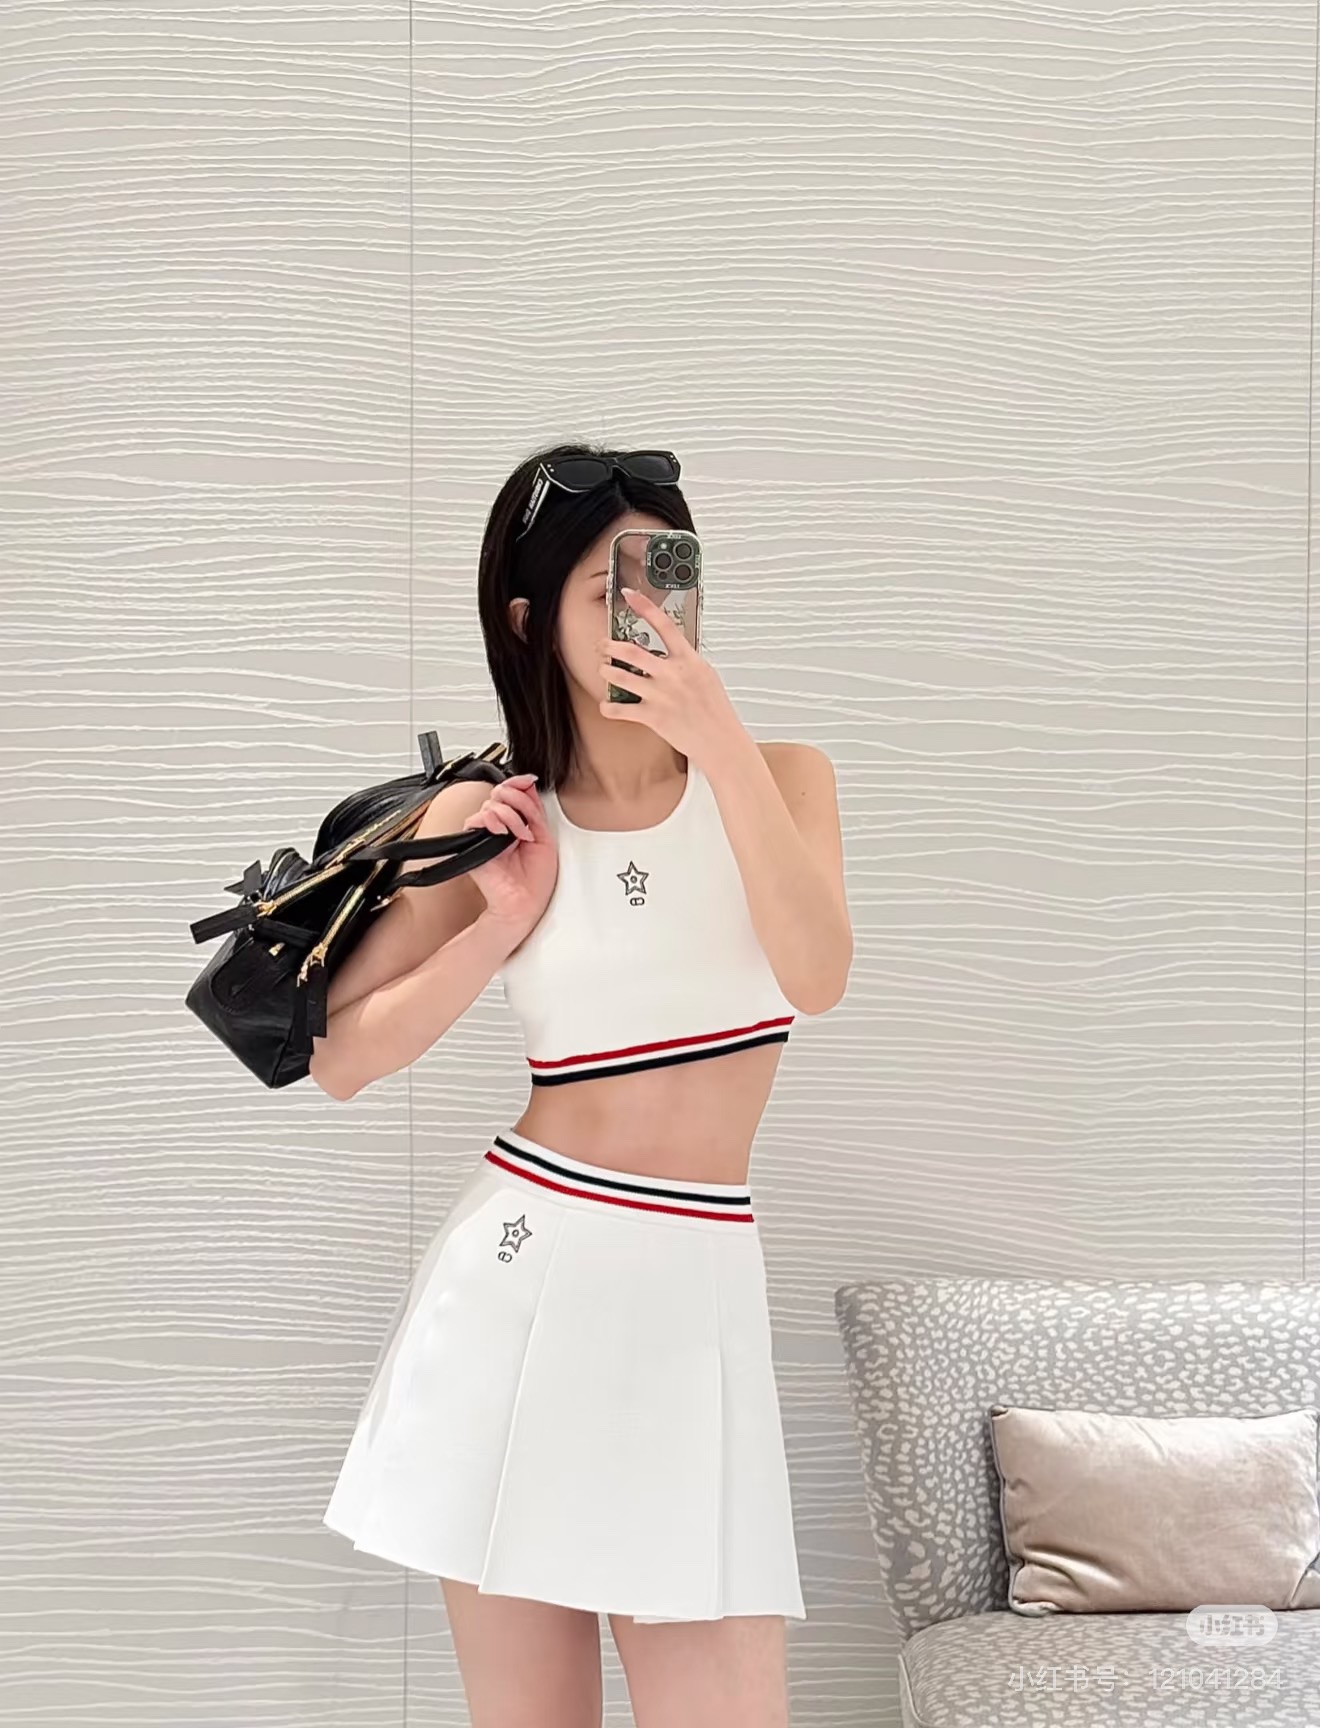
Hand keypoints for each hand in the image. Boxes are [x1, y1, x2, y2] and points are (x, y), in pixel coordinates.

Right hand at [460, 774, 557, 935]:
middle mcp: (501, 826)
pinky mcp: (474, 843)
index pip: (513, 792)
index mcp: (518, 823)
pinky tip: (503, 833)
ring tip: (521, 834)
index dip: (518, 782)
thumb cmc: (535, 880)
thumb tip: (529, 787)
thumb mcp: (545, 837)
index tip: (529, 781)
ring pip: (491, 804)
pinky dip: (492, 820)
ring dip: (511, 815)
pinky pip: (475, 820)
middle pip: (501, 792)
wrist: (524, 903)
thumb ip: (535, 811)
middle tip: (527, 819)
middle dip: (518, 800)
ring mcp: (487, 834)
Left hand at [596, 587, 743, 766]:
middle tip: (602, 644)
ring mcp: (661, 695)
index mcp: (689, 660)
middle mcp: (672, 675)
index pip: (665, 625)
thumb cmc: (716, 712)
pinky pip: (619, 709)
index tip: (630, 594)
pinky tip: (606, 705)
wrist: (721, 742)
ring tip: (603, 669)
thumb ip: (687, 662)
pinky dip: (608, 707)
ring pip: (620, 676)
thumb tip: (672, 652)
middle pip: (632, 651)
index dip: (645, 606)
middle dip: (611, 645)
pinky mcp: (653, 717)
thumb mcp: (707, 677)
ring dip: (606, 671)